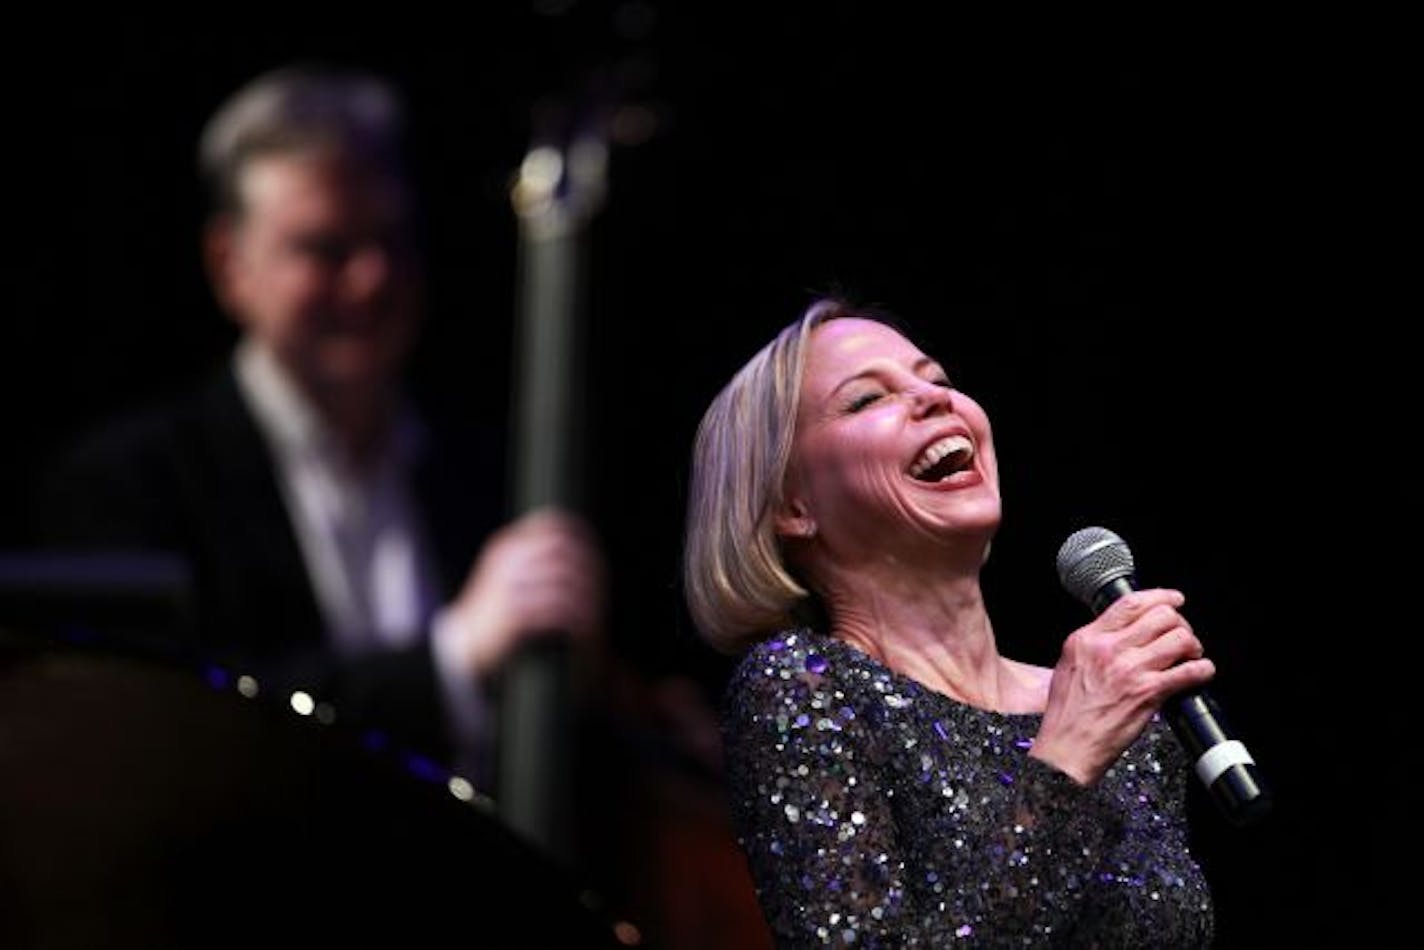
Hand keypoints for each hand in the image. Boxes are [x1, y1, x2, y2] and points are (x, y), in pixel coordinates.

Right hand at [441, 507, 605, 679]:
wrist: (464, 642)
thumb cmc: (492, 608)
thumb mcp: (505, 572)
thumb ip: (531, 557)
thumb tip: (571, 547)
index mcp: (507, 546)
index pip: (549, 524)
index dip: (578, 534)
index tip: (594, 549)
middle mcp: (507, 561)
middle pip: (561, 551)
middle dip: (587, 567)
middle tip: (600, 583)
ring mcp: (509, 586)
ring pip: (561, 582)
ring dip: (584, 596)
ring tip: (596, 608)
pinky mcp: (513, 615)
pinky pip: (553, 611)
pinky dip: (573, 618)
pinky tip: (583, 625)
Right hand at [1029, 588, 1214, 785]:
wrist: (1067, 746)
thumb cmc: (1067, 713)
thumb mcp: (1070, 665)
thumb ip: (1094, 644)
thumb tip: (1122, 633)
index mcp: (1088, 639)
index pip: (1130, 603)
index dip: (1160, 597)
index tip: (1173, 599)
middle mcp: (1109, 649)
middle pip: (1161, 616)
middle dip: (1180, 623)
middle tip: (1182, 636)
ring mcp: (1130, 669)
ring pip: (1179, 638)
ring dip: (1192, 646)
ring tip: (1190, 656)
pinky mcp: (1148, 692)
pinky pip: (1189, 671)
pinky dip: (1202, 670)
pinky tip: (1200, 673)